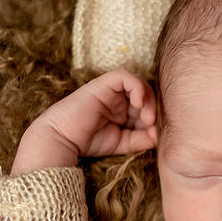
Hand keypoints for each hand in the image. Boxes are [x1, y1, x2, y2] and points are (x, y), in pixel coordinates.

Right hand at [11, 69, 156, 174]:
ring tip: (148, 118)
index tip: (156, 132)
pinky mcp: (102, 84)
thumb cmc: (88, 143)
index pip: (146, 105)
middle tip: (153, 125)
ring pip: (139, 83)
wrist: (61, 140)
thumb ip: (142, 139)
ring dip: (148, 99)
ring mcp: (109, 90)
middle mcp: (117, 98)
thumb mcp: (123, 143)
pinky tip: (138, 104)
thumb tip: (160, 136)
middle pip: (146, 94)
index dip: (155, 115)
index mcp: (122, 110)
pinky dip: (138, 87)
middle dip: (154, 108)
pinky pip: (125, 76)